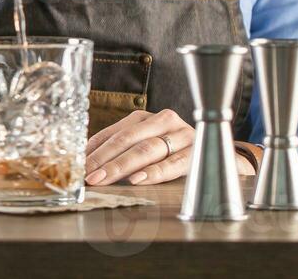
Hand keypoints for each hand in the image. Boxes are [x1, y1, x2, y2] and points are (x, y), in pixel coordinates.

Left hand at [84, 109, 253, 185]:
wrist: (221, 156)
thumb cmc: (175, 153)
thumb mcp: (148, 147)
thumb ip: (122, 151)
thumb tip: (86, 162)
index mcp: (146, 117)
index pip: (114, 133)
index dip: (94, 149)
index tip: (76, 166)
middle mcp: (164, 121)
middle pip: (128, 139)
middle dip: (103, 158)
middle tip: (86, 175)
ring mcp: (182, 135)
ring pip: (147, 149)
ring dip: (122, 166)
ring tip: (104, 178)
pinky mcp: (198, 151)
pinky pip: (174, 163)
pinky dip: (154, 172)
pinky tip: (138, 179)